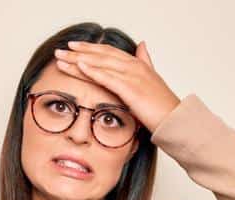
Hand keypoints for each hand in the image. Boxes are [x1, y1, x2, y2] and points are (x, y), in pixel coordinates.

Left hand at [53, 40, 180, 133]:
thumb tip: (142, 44)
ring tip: (61, 58)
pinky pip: (108, 77)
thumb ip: (145, 61)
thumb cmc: (162, 106)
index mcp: (137, 64)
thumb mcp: (152, 79)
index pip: (109, 52)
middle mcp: (134, 66)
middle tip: (59, 51)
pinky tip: (79, 66)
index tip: (73, 47)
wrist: (174, 120)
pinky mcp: (131, 89)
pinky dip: (93, 70)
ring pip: (100, 64)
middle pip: (101, 55)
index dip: (90, 48)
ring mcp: (133, 76)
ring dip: (79, 60)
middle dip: (79, 52)